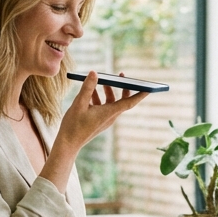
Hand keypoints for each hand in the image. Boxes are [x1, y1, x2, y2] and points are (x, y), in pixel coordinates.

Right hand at [39, 72, 147, 192]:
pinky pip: (102, 106)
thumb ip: (87, 87)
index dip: (140, 94)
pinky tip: (89, 92)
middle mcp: (109, 117)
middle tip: (121, 74)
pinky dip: (98, 98)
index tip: (150, 88)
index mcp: (109, 113)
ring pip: (110, 102)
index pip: (129, 102)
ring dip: (106, 91)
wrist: (67, 143)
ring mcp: (104, 119)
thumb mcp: (79, 103)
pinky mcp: (97, 121)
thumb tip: (94, 73)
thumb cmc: (73, 125)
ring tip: (99, 80)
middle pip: (121, 100)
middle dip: (122, 87)